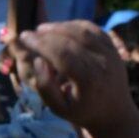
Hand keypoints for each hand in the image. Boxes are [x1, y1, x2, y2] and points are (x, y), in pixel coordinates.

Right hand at [7, 20, 133, 134]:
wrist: (113, 112)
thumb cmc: (81, 111)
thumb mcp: (58, 108)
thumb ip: (45, 87)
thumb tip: (38, 61)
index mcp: (89, 79)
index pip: (62, 53)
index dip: (41, 43)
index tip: (24, 38)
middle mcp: (103, 63)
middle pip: (71, 39)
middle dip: (46, 34)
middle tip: (28, 34)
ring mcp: (111, 53)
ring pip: (83, 30)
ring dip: (59, 26)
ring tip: (41, 30)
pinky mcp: (113, 47)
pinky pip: (93, 28)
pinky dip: (74, 25)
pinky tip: (60, 29)